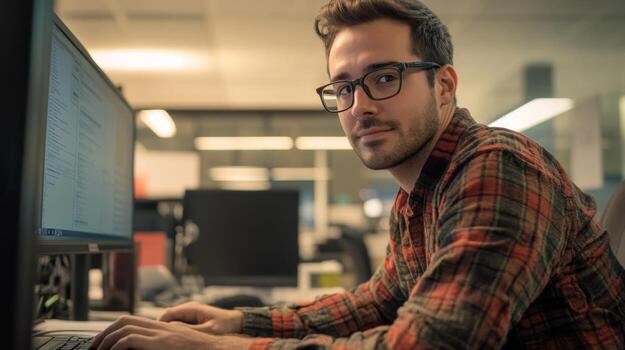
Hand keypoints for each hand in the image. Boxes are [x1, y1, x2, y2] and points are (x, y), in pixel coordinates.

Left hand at [90, 315, 252, 349]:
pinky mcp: (162, 343)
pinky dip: (118, 345)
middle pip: (125, 320)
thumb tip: (147, 347)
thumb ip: (163, 344)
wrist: (220, 348)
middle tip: (95, 346)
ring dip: (107, 339)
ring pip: (125, 327)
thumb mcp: (179, 344)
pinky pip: (132, 340)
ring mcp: (162, 334)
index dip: (114, 329)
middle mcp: (161, 327)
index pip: (133, 321)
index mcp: (164, 328)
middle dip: (105, 332)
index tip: (104, 342)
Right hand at [157, 301, 243, 334]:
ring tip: (163, 340)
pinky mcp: (194, 319)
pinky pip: (180, 325)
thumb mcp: (208, 330)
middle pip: (168, 318)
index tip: (153, 335)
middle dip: (161, 328)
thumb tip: (172, 329)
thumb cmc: (225, 325)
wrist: (238, 322)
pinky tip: (174, 340)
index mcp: (192, 308)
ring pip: (173, 322)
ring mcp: (191, 313)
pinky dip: (175, 331)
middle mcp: (189, 308)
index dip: (158, 324)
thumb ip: (190, 329)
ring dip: (168, 330)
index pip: (168, 314)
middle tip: (156, 339)